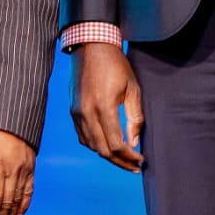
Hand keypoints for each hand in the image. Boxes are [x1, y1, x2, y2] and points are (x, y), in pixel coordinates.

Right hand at [70, 41, 144, 172]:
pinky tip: (108, 146)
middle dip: (120, 161)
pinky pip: (83, 137)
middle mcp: (87, 113)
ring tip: (123, 159)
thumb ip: (134, 118)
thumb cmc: (116, 66)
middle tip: (135, 166)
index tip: (141, 160)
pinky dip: (95, 145)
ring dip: (107, 155)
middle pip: (102, 150)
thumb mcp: (133, 90)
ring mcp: (77, 113)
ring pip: (91, 145)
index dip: (130, 156)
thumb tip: (134, 142)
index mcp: (103, 107)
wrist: (91, 48)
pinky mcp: (73, 111)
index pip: (116, 144)